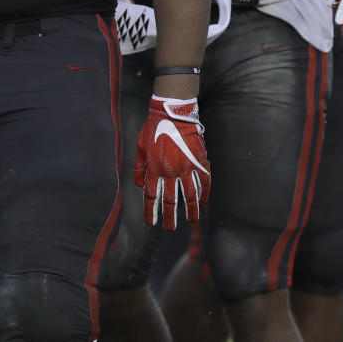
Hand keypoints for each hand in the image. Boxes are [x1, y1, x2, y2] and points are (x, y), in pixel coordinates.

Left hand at [134, 95, 209, 229]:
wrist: (173, 113)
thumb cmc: (154, 128)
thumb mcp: (140, 147)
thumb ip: (139, 167)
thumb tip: (138, 184)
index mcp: (153, 169)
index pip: (151, 196)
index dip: (151, 212)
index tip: (152, 224)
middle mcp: (169, 172)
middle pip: (170, 200)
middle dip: (169, 217)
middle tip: (170, 228)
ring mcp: (186, 167)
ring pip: (189, 195)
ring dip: (190, 210)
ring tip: (191, 221)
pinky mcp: (198, 161)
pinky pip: (204, 181)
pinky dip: (204, 193)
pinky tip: (203, 202)